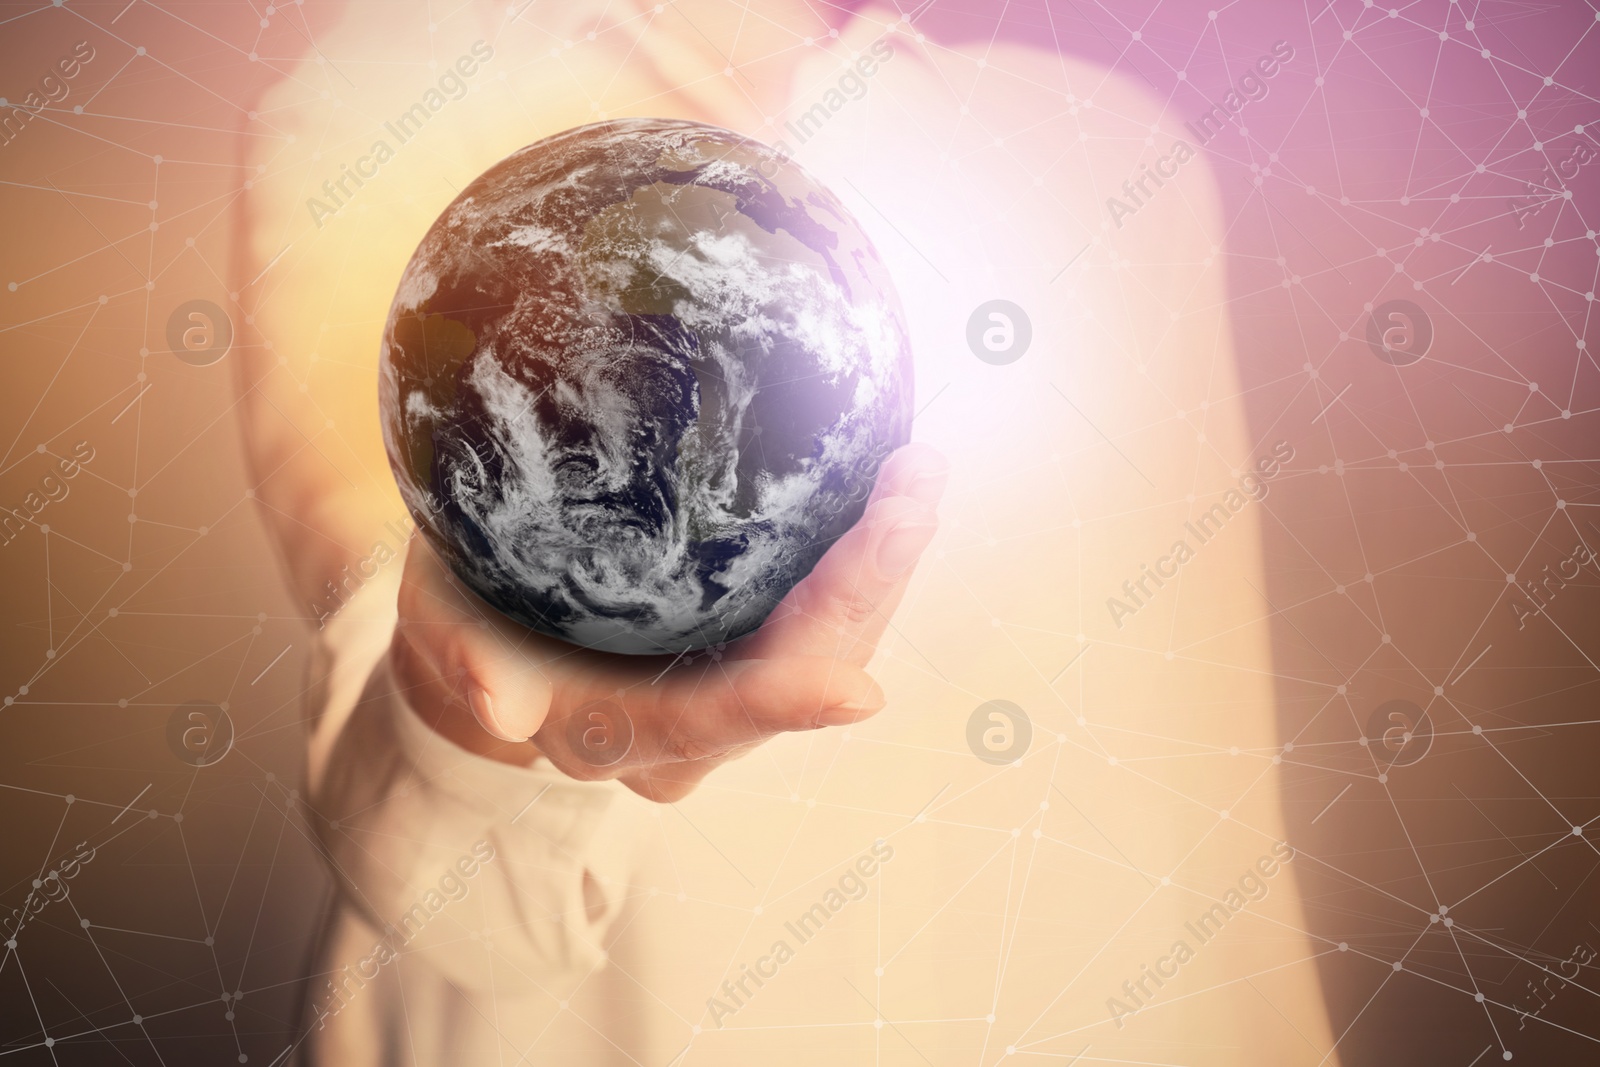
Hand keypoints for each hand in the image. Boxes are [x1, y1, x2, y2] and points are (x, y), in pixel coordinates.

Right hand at [388, 444, 947, 801]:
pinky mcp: (758, 646)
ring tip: (919, 470)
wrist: (494, 643)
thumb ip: (465, 660)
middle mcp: (696, 728)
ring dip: (884, 565)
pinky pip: (829, 610)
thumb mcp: (445, 627)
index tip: (851, 691)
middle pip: (801, 674)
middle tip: (911, 489)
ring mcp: (736, 688)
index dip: (781, 708)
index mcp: (617, 731)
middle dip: (865, 590)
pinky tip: (899, 485)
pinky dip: (867, 555)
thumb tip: (502, 708)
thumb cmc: (469, 623)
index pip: (708, 720)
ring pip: (834, 644)